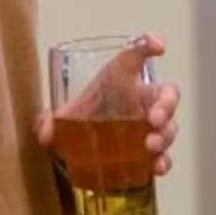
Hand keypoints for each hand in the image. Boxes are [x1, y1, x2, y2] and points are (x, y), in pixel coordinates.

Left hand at [34, 33, 180, 174]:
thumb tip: (46, 130)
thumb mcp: (59, 119)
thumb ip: (49, 122)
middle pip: (167, 95)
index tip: (158, 46)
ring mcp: (148, 131)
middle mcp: (139, 104)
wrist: (75, 157)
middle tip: (154, 119)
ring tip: (151, 146)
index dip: (149, 47)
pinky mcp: (148, 156)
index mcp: (120, 85)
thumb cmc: (74, 127)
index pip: (136, 60)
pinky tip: (157, 167)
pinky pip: (164, 156)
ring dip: (165, 135)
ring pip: (169, 127)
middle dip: (166, 105)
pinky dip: (164, 161)